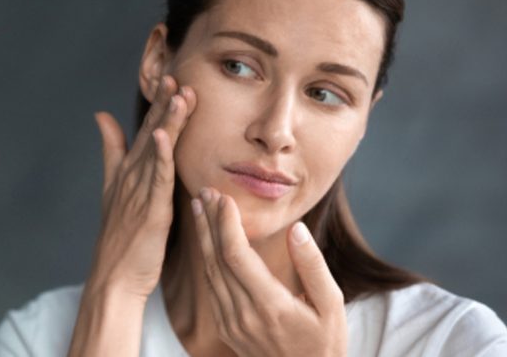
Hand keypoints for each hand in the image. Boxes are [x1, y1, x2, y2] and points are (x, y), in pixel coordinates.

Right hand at [86, 75, 195, 299]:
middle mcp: (132, 176)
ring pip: (157, 150)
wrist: (114, 277)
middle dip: (163, 104)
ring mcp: (139, 192)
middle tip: (175, 75)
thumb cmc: (119, 237)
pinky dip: (160, 156)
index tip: (171, 78)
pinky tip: (163, 135)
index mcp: (129, 171)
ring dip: (167, 121)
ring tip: (178, 93)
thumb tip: (101, 115)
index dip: (158, 105)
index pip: (146, 130)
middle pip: (151, 133)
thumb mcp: (112, 187)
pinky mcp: (150, 210)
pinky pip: (157, 178)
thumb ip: (110, 150)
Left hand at [192, 188, 346, 355]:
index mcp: (270, 305)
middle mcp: (244, 315)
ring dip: (202, 237)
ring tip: (199, 208)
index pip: (236, 255)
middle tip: (205, 191)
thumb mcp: (332, 305)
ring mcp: (231, 323)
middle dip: (209, 222)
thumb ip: (313, 266)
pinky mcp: (226, 328)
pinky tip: (207, 240)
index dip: (226, 223)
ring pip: (209, 272)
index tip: (225, 197)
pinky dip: (207, 258)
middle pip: (216, 259)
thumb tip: (296, 229)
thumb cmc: (325, 343)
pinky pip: (211, 287)